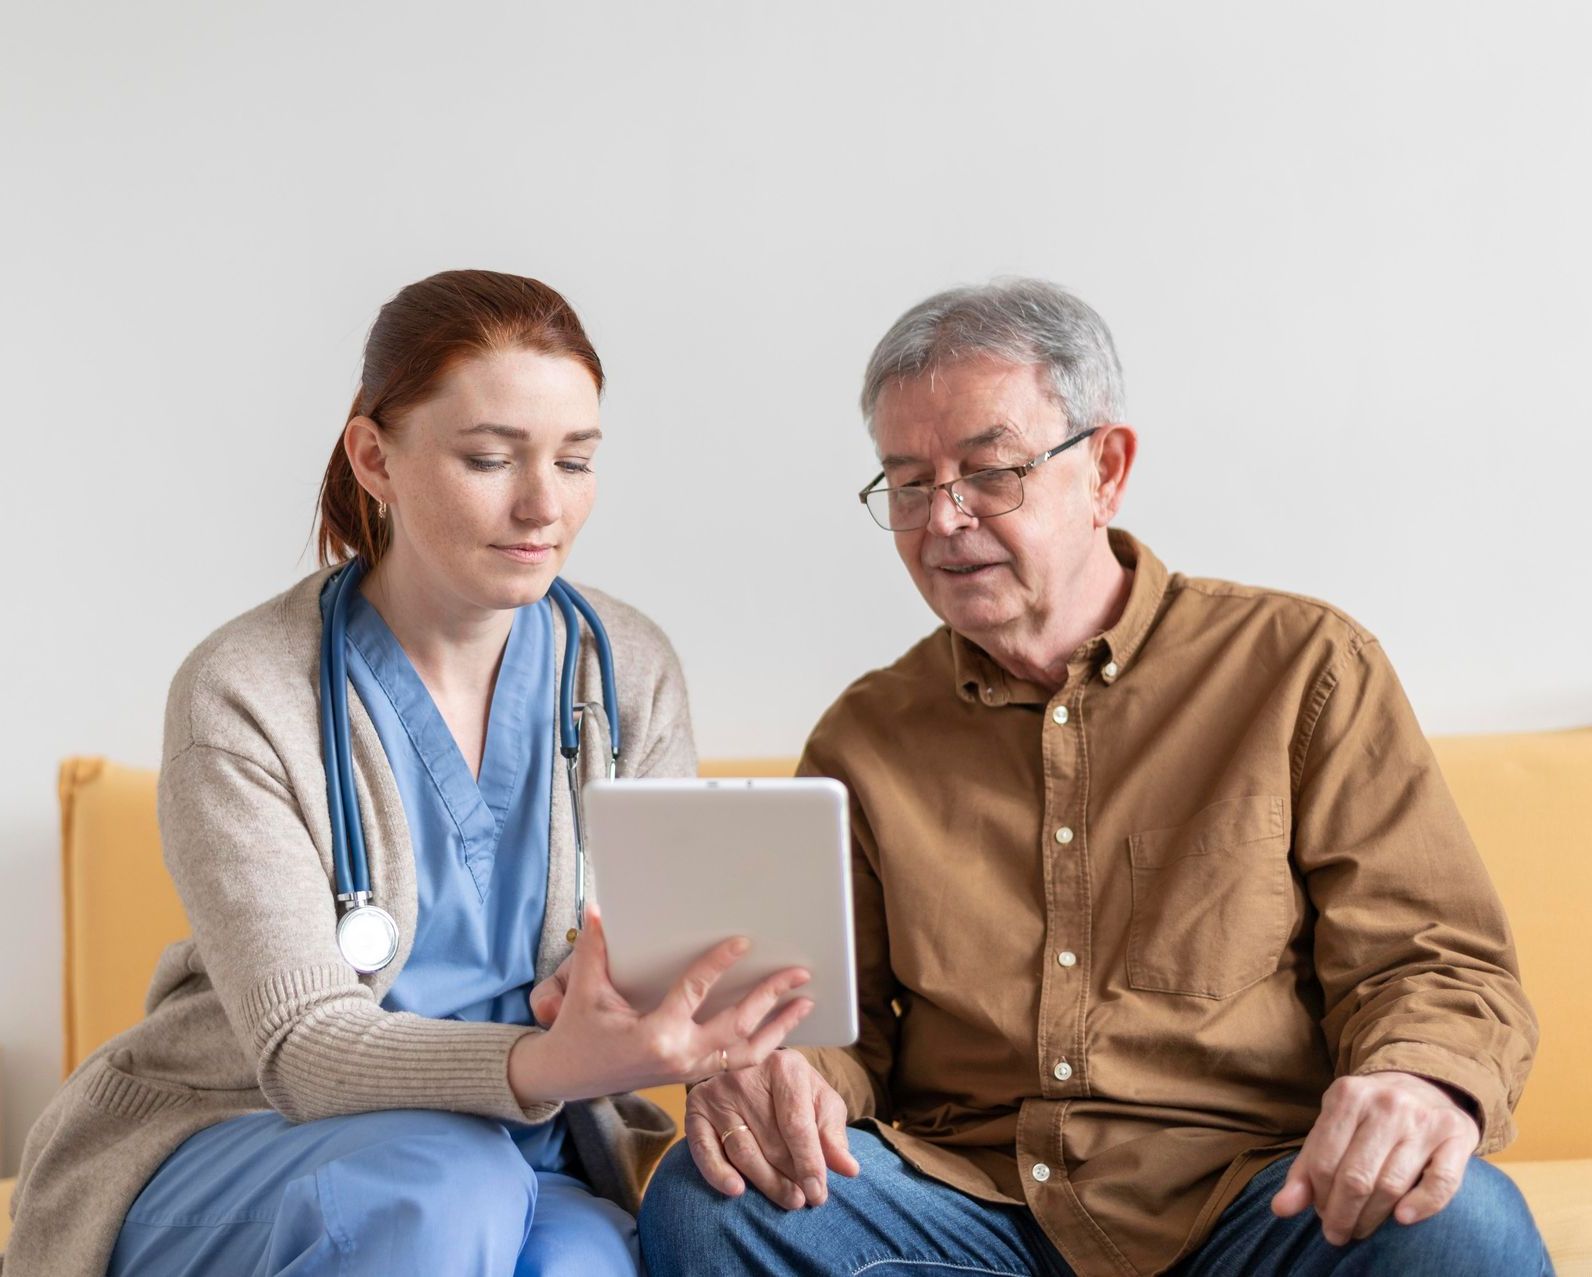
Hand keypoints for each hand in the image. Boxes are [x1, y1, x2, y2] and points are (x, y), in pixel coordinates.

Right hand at [509, 908, 813, 1103]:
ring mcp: (688, 1071)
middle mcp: (679, 1056)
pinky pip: (735, 1062)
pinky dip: (762, 1045)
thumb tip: (598, 908)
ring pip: (746, 1052)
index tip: (743, 943)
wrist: (566, 1077)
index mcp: (655, 1035)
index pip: (695, 992)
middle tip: (798, 972)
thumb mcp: (585, 991)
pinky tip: (781, 1027)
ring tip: (805, 1003)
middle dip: (771, 997)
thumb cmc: (576, 1032)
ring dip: (779, 1027)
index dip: (719, 964)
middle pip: (737, 1026)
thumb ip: (596, 950)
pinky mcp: (690, 1075)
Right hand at [684, 1049, 859, 1209]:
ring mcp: (718, 1091)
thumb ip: (833, 1134)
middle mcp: (747, 1075)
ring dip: (765, 1181)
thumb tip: (849, 1168)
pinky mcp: (696, 1106)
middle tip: (803, 1199)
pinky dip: (718, 1173)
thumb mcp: (821, 1102)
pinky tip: (737, 1190)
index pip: (797, 1125)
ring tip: (787, 1199)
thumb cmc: (794, 1091)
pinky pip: (703, 1148)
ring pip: (742, 1150)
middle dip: (791, 1176)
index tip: (818, 1194)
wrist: (754, 1069)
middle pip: (771, 1141)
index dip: (809, 1163)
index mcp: (785, 1067)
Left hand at [1271, 1071, 1480, 1244]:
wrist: (1425, 1084)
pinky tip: (1402, 1220)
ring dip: (1373, 1217)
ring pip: (1392, 1184)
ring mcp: (1423, 1118)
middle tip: (1338, 1234)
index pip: (1324, 1161)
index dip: (1319, 1197)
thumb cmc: (1369, 1116)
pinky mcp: (1456, 1135)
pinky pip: (1441, 1182)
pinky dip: (1422, 1205)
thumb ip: (1307, 1166)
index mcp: (1348, 1095)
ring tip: (1361, 1230)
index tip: (1321, 1215)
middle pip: (1356, 1176)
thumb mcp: (1333, 1126)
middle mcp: (1387, 1103)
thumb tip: (1281, 1208)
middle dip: (1342, 1214)